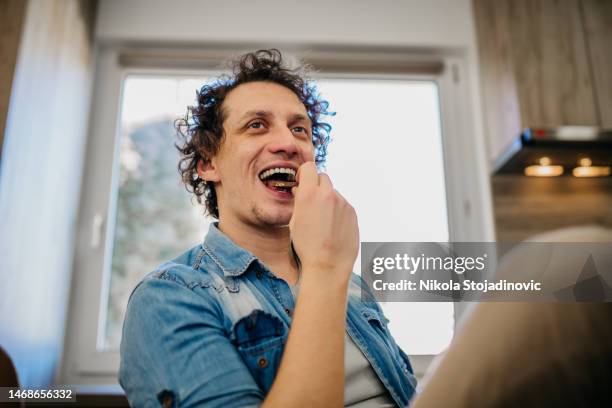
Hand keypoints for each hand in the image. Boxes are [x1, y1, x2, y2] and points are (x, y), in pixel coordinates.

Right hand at [289, 162, 358, 285]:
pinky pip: (343, 205)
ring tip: (323, 222)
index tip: (302, 183)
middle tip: (312, 201)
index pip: (309, 168)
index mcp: (310, 194)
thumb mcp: (294, 222)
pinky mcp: (352, 212)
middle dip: (317, 185)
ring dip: (327, 200)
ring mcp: (343, 203)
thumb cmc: (306, 246)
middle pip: (323, 177)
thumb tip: (300, 190)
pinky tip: (333, 228)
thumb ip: (299, 201)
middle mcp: (328, 194)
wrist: (328, 265)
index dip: (304, 174)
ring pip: (333, 193)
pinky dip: (337, 211)